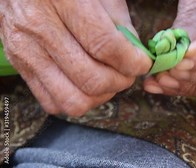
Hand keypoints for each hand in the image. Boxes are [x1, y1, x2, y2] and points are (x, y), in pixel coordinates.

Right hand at [0, 0, 151, 115]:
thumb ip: (121, 26)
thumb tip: (136, 58)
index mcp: (62, 1)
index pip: (105, 46)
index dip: (132, 62)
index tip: (143, 64)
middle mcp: (39, 28)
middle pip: (91, 79)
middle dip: (121, 81)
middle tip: (128, 72)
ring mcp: (26, 52)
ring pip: (74, 100)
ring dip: (101, 96)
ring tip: (109, 80)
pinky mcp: (21, 69)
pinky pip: (54, 103)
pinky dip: (78, 100)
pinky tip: (86, 84)